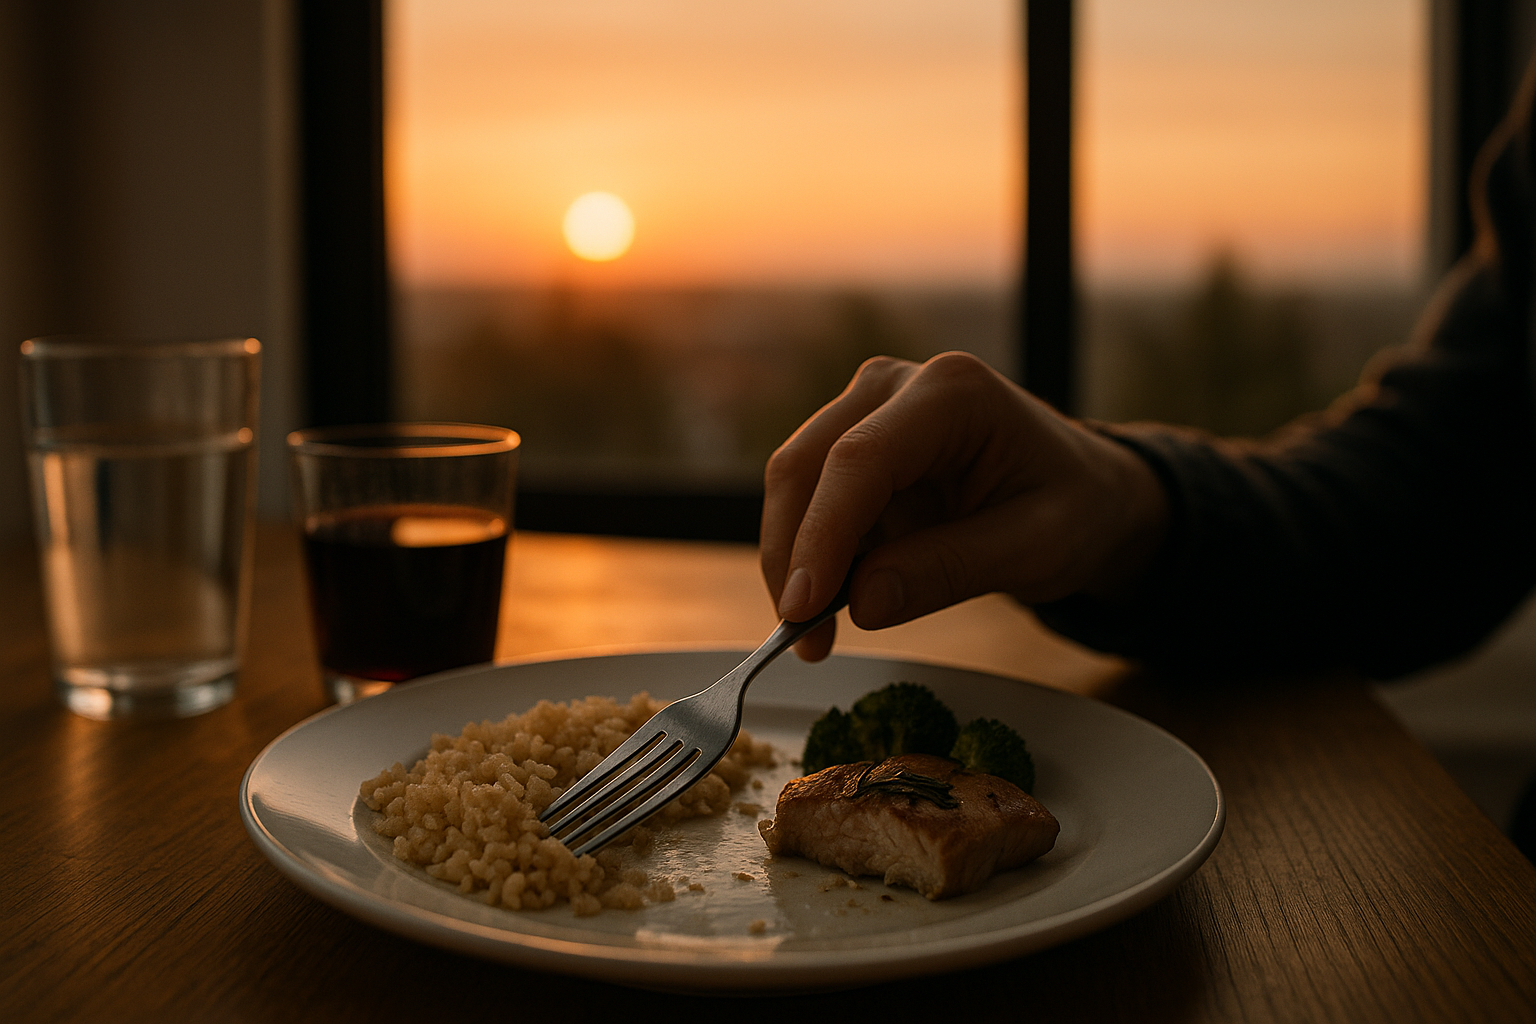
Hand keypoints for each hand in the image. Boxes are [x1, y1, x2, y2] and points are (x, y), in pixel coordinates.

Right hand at [760, 352, 1169, 659]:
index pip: (859, 460)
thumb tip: (862, 605)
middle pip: (805, 466)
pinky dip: (810, 560)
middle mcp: (894, 387)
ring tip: (818, 637)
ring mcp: (866, 412)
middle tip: (803, 639)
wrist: (1086, 492)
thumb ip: (950, 570)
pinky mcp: (852, 448)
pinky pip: (810, 505)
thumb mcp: (1035, 548)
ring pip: (794, 486)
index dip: (821, 535)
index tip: (803, 606)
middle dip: (793, 557)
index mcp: (951, 392)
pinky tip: (832, 609)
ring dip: (793, 564)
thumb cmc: (1074, 508)